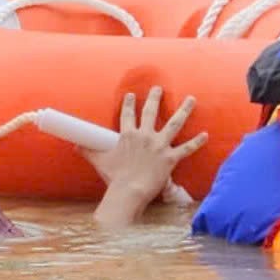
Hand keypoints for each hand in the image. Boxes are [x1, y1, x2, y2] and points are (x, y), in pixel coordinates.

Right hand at [84, 87, 205, 227]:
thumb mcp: (99, 161)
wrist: (128, 191)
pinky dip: (197, 142)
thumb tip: (73, 145)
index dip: (129, 103)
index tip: (132, 95)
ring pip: (174, 123)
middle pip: (150, 111)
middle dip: (155, 97)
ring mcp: (159, 145)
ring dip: (184, 110)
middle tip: (158, 88)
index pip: (127, 114)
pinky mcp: (170, 158)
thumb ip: (87, 151)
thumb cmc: (113, 177)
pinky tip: (205, 134)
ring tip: (192, 99)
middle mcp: (145, 135)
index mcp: (127, 134)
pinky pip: (186, 149)